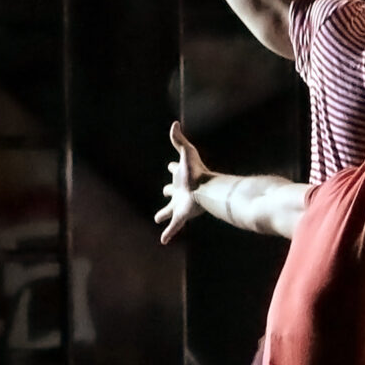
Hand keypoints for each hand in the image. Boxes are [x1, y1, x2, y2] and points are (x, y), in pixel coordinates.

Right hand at [154, 121, 211, 243]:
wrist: (207, 190)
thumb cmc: (197, 171)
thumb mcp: (186, 153)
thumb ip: (179, 139)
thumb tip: (175, 123)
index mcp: (181, 177)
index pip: (175, 170)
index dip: (172, 167)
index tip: (169, 166)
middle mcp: (180, 191)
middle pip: (172, 191)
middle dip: (168, 191)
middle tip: (165, 191)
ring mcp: (181, 204)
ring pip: (171, 210)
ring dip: (165, 214)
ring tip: (158, 218)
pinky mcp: (182, 215)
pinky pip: (174, 226)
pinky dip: (168, 233)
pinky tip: (163, 240)